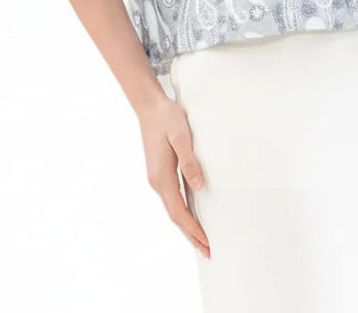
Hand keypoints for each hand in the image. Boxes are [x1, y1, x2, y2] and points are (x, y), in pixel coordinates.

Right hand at [137, 93, 210, 259]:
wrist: (149, 105)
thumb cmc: (166, 117)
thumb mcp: (181, 136)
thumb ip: (189, 161)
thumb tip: (199, 186)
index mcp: (161, 177)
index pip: (179, 211)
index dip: (193, 229)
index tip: (207, 243)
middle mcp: (157, 182)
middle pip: (175, 216)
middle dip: (191, 235)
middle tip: (208, 252)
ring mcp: (157, 178)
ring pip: (173, 209)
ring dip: (187, 226)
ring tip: (201, 241)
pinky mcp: (159, 172)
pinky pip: (172, 199)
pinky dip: (182, 213)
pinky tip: (191, 215)